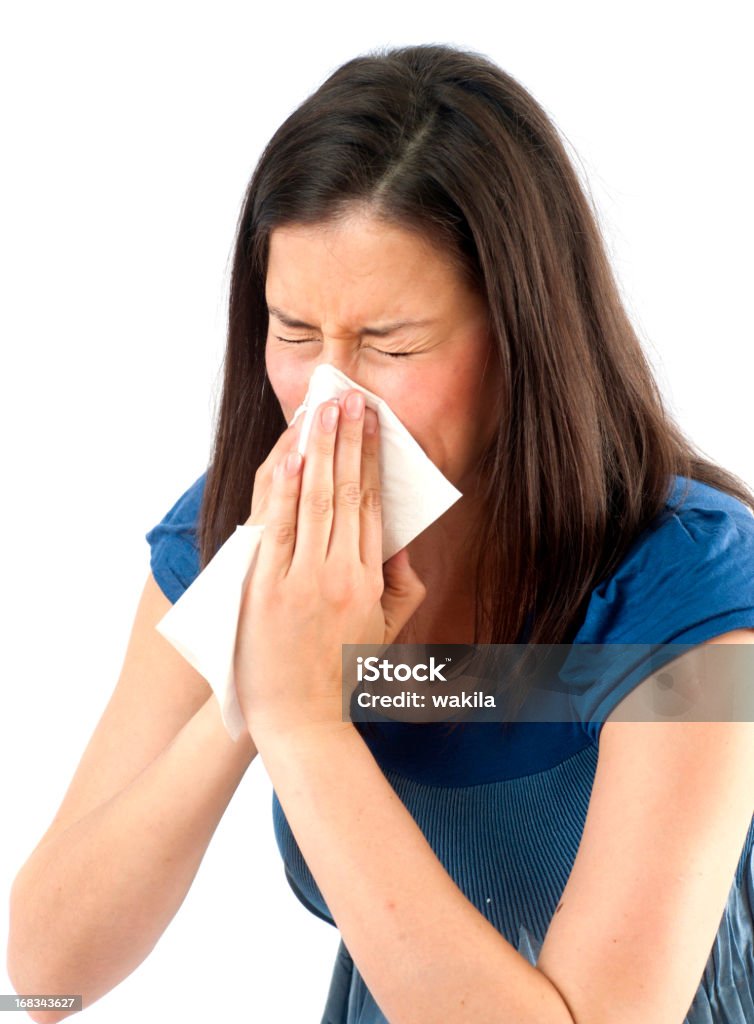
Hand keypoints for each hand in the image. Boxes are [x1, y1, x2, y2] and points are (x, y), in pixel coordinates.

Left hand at [235, 389, 426, 739]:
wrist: (299, 721)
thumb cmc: (342, 675)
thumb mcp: (387, 633)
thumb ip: (404, 587)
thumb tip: (403, 544)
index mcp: (370, 581)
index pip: (374, 506)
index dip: (373, 461)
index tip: (373, 425)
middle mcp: (339, 574)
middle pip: (347, 493)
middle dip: (349, 441)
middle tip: (352, 399)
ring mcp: (300, 580)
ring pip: (313, 501)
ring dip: (318, 451)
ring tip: (323, 409)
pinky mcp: (265, 589)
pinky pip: (278, 529)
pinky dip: (284, 489)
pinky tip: (291, 454)